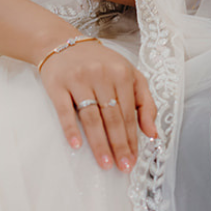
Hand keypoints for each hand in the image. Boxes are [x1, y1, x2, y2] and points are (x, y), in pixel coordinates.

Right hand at [39, 38, 158, 170]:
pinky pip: (65, 111)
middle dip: (119, 145)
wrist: (63, 43)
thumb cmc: (100, 63)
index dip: (132, 138)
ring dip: (99, 143)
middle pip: (112, 117)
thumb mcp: (129, 74)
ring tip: (105, 163)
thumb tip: (152, 132)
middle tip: (123, 166)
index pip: (129, 113)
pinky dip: (71, 129)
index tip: (134, 159)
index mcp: (122, 73)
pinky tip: (77, 145)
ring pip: (92, 117)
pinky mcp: (58, 85)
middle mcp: (102, 75)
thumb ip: (144, 102)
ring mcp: (79, 80)